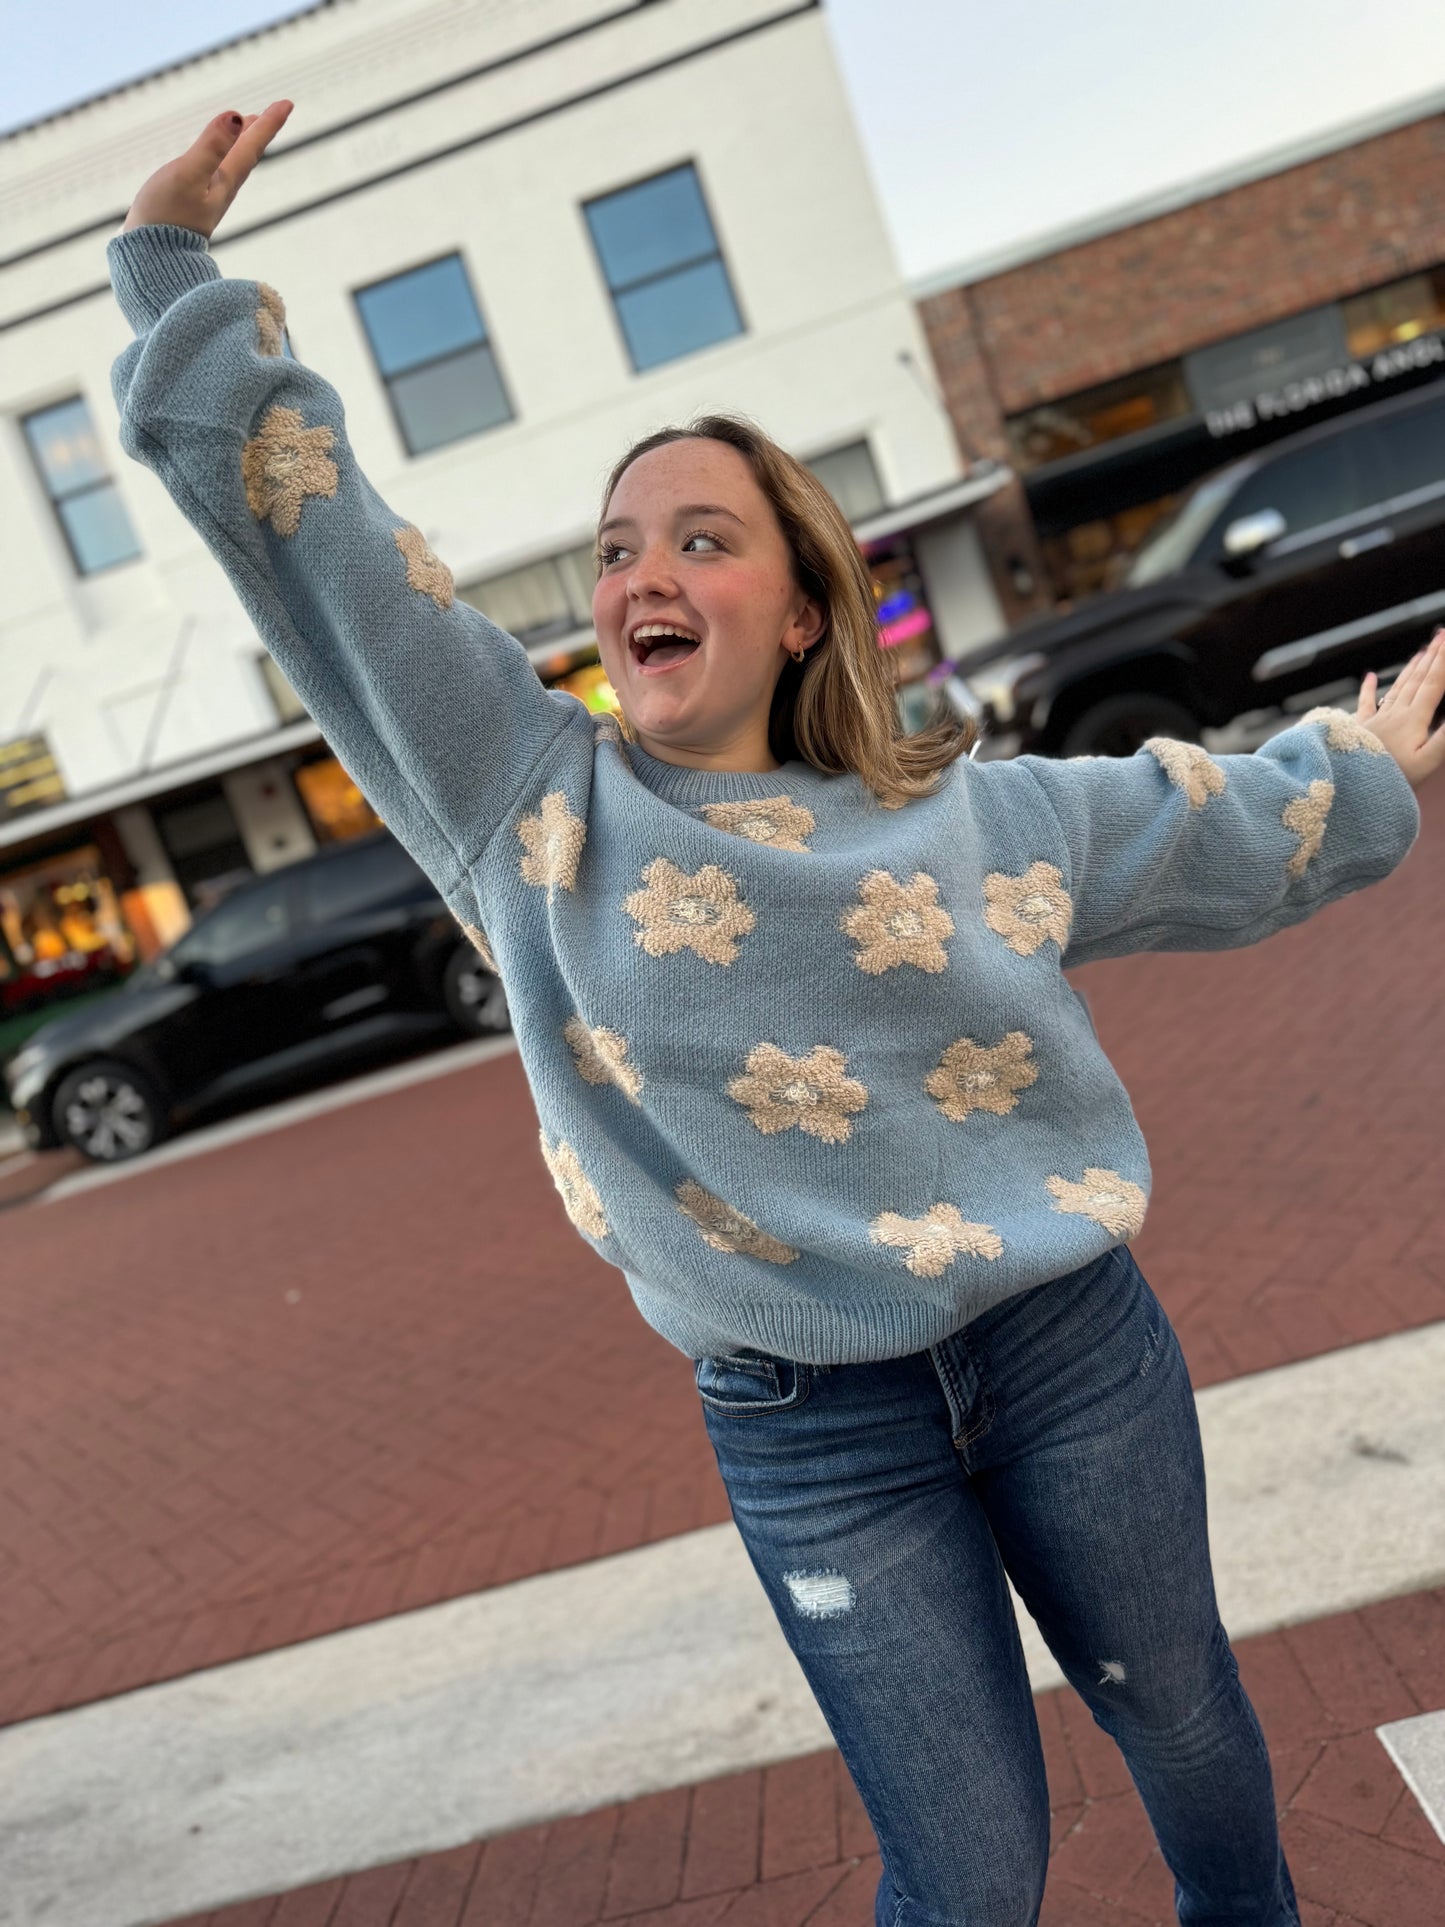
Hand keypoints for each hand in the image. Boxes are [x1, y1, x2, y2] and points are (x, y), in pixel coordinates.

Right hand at [123, 100, 292, 237]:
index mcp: (224, 181)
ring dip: (242, 144)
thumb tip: (238, 117)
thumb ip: (211, 147)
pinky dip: (220, 159)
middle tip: (275, 111)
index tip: (288, 103)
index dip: (269, 123)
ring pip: (231, 165)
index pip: (251, 146)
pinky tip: (213, 159)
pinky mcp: (190, 205)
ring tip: (248, 127)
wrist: (150, 259)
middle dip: (259, 131)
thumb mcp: (189, 174)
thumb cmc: (166, 217)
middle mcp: (221, 190)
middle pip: (246, 154)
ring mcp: (206, 199)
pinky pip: (213, 174)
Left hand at [1358, 631, 1444, 788]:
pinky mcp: (1358, 730)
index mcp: (1413, 719)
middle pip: (1417, 680)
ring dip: (1410, 669)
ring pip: (1396, 687)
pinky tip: (1370, 676)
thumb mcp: (1428, 760)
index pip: (1433, 684)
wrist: (1349, 789)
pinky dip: (1368, 689)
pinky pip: (1365, 704)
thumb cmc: (1392, 778)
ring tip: (1421, 652)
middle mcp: (1394, 714)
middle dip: (1431, 657)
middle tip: (1440, 636)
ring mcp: (1375, 720)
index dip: (1443, 661)